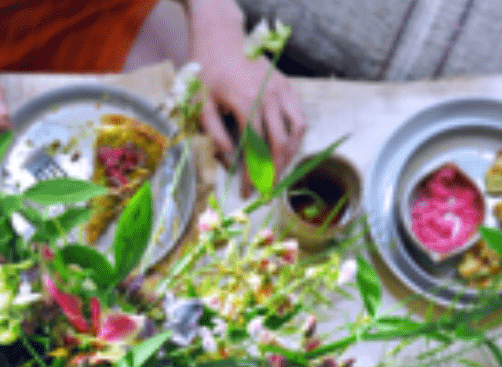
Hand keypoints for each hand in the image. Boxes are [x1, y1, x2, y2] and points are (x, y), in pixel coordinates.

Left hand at [196, 51, 305, 180]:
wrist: (222, 40)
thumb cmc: (207, 73)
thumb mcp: (202, 105)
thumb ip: (216, 135)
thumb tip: (230, 161)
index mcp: (246, 102)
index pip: (254, 148)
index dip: (251, 173)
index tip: (246, 191)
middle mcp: (270, 97)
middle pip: (278, 144)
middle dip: (273, 172)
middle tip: (265, 191)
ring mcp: (282, 91)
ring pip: (296, 132)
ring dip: (288, 157)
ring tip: (277, 175)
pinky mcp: (288, 87)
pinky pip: (299, 118)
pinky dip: (296, 138)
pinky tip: (286, 152)